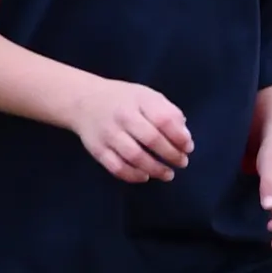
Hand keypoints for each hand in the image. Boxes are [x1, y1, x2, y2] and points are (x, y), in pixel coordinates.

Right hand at [69, 80, 192, 183]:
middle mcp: (122, 116)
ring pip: (134, 156)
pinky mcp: (97, 149)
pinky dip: (133, 175)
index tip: (188, 147)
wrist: (83, 100)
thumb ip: (168, 112)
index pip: (164, 119)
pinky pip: (117, 167)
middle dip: (171, 155)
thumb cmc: (123, 100)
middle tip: (182, 163)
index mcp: (138, 100)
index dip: (179, 137)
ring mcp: (108, 133)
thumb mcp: (146, 96)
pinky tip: (145, 176)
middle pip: (151, 139)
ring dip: (155, 169)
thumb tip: (185, 137)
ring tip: (168, 174)